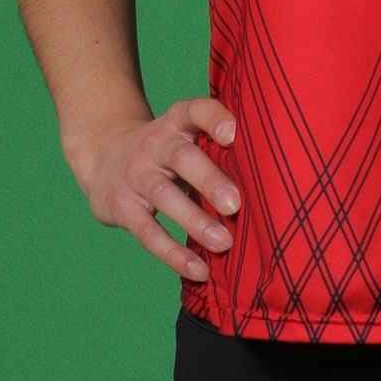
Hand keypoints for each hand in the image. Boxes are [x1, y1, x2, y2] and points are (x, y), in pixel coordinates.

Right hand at [76, 96, 239, 278]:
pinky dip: (172, 253)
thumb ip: (220, 151)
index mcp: (177, 123)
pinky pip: (147, 231)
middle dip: (209, 180)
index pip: (195, 110)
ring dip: (194, 220)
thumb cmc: (168, 154)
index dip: (213, 118)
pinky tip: (198, 270)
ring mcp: (135, 174)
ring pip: (163, 195)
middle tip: (235, 204)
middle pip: (181, 157)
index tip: (234, 133)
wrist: (103, 158)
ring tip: (223, 242)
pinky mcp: (122, 206)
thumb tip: (276, 184)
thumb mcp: (186, 138)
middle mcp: (154, 144)